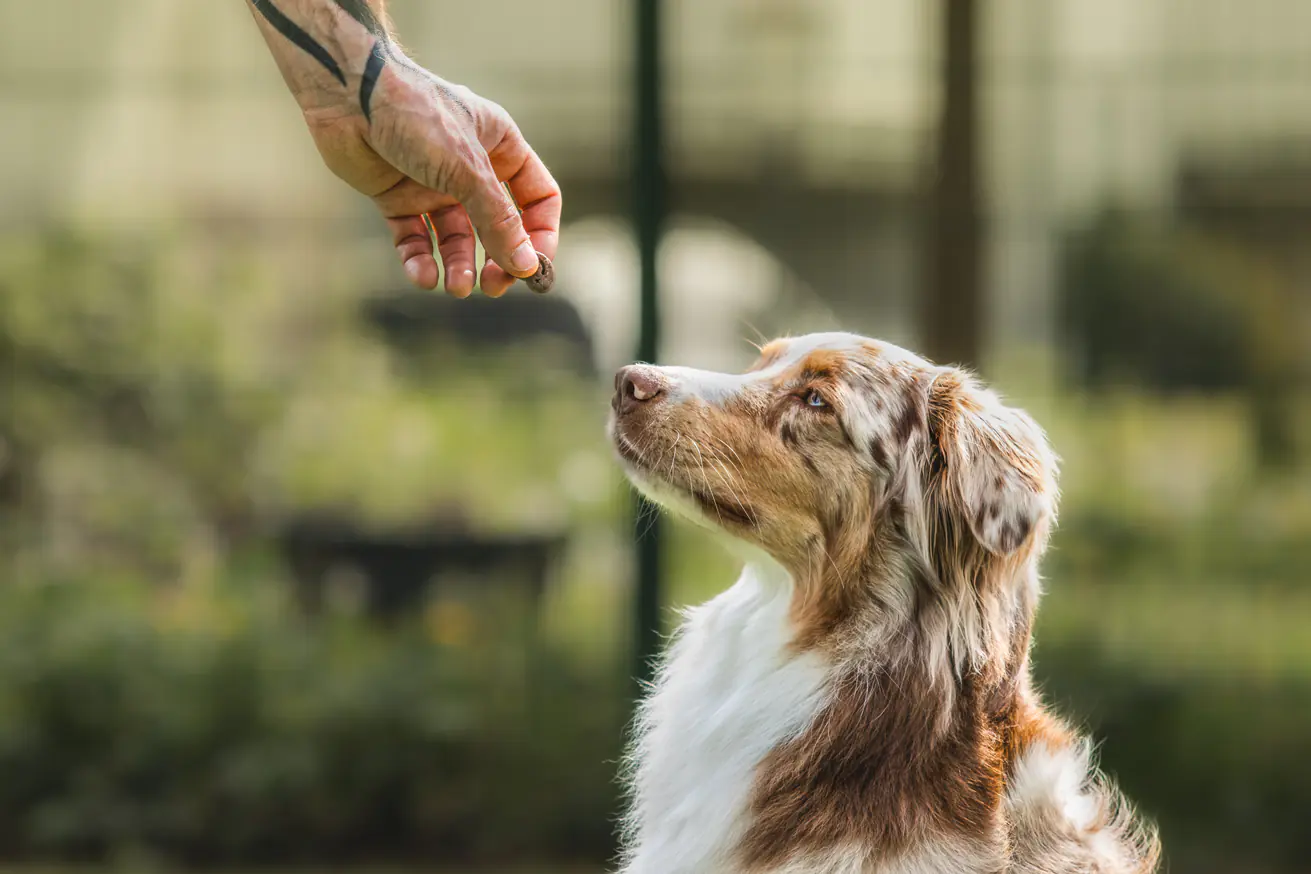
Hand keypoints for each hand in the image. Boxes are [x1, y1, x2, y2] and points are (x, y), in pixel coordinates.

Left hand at [302, 56, 560, 296]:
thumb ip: (498, 220)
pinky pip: (415, 238)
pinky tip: (423, 277)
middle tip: (493, 288)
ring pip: (457, 237)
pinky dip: (420, 260)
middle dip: (497, 259)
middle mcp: (471, 168)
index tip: (532, 267)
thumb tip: (527, 266)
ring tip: (455, 288)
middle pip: (499, 226)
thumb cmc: (416, 115)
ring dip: (459, 266)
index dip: (540, 234)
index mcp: (500, 147)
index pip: (537, 198)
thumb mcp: (468, 169)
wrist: (348, 96)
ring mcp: (433, 184)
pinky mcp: (398, 197)